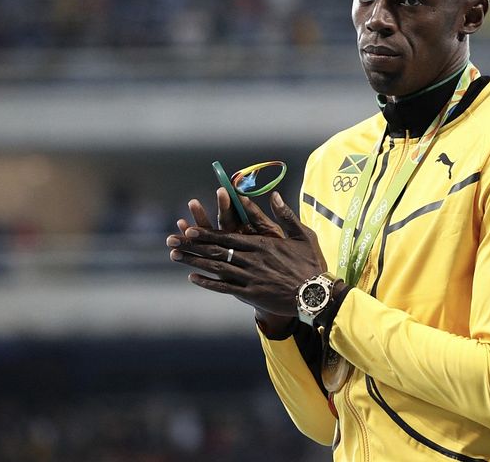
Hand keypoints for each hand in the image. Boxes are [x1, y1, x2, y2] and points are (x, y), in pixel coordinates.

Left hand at [168, 192, 327, 317]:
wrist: (316, 294)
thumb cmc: (312, 264)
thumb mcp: (303, 234)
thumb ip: (286, 214)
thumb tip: (273, 194)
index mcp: (262, 244)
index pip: (229, 237)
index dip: (207, 233)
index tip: (190, 229)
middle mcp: (251, 260)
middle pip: (217, 251)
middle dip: (193, 245)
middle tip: (173, 240)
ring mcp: (249, 278)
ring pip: (216, 268)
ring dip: (194, 261)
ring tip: (174, 256)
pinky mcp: (251, 294)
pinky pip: (224, 287)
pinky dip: (207, 282)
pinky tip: (192, 277)